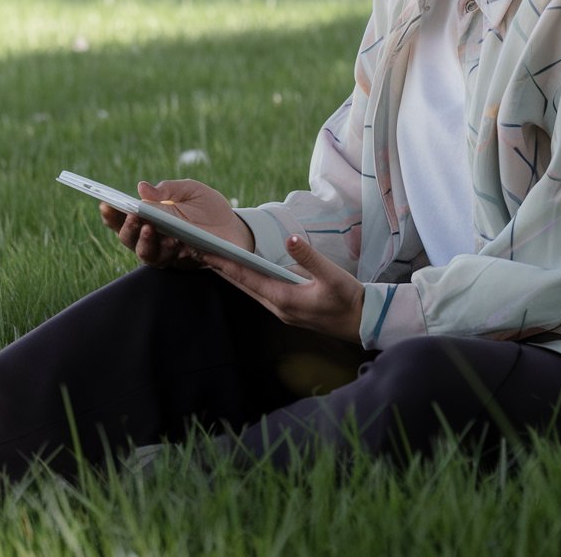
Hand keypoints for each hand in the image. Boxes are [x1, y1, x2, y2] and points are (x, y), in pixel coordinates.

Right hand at [100, 179, 253, 269]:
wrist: (235, 229)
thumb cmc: (209, 208)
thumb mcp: (192, 190)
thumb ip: (168, 189)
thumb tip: (142, 187)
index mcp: (150, 216)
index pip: (124, 217)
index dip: (112, 213)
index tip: (105, 203)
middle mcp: (152, 236)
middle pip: (128, 237)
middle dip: (126, 226)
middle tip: (133, 215)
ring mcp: (164, 251)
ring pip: (144, 253)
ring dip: (144, 241)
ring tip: (150, 227)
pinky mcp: (180, 263)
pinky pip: (168, 260)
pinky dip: (168, 250)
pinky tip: (174, 240)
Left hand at [195, 234, 364, 343]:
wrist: (362, 321)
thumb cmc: (348, 299)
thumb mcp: (332, 275)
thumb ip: (310, 257)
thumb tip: (290, 238)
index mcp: (284, 298)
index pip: (246, 277)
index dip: (224, 264)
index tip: (205, 252)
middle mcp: (277, 306)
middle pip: (241, 285)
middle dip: (220, 268)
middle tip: (198, 251)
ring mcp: (281, 309)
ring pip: (249, 289)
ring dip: (231, 274)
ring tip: (214, 258)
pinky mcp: (287, 308)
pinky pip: (259, 292)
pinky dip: (246, 280)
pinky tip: (241, 271)